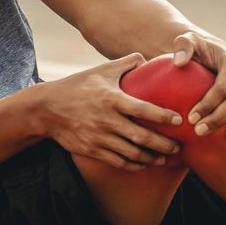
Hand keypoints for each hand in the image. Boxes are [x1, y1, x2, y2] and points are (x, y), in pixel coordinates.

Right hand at [36, 53, 182, 170]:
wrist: (47, 109)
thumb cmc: (78, 86)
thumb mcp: (100, 70)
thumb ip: (125, 63)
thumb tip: (147, 59)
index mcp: (111, 99)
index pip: (143, 109)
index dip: (163, 116)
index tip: (178, 120)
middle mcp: (107, 121)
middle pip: (142, 137)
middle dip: (163, 145)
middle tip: (178, 147)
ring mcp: (99, 138)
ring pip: (132, 154)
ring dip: (152, 158)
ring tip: (165, 158)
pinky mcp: (92, 151)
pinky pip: (118, 162)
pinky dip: (134, 165)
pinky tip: (144, 164)